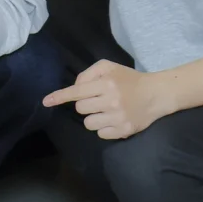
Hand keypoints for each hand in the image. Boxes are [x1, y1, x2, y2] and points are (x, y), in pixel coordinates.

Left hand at [42, 59, 168, 140]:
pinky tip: (114, 120)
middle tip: (98, 101)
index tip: (46, 101)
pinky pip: (100, 134)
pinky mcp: (123, 131)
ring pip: (88, 124)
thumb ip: (89, 73)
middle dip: (85, 105)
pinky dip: (104, 129)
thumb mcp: (110, 67)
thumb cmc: (129, 80)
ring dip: (93, 118)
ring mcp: (117, 117)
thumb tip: (75, 88)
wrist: (156, 94)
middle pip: (80, 109)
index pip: (77, 91)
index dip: (60, 97)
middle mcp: (111, 100)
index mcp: (106, 83)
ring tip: (106, 112)